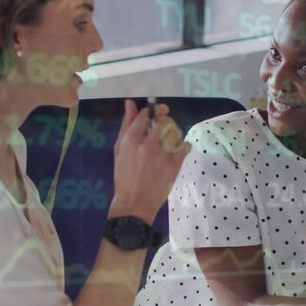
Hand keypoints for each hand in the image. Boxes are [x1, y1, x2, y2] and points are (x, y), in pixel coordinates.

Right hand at [109, 99, 190, 221]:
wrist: (134, 203)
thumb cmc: (124, 176)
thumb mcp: (120, 150)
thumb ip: (126, 125)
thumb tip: (130, 103)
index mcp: (131, 140)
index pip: (146, 115)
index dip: (154, 111)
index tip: (159, 112)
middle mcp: (147, 145)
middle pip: (165, 121)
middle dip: (166, 121)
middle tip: (165, 127)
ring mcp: (162, 156)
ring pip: (176, 133)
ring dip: (175, 133)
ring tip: (170, 141)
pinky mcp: (174, 166)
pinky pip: (185, 146)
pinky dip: (183, 146)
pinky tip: (177, 150)